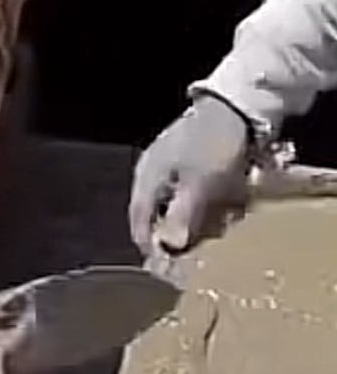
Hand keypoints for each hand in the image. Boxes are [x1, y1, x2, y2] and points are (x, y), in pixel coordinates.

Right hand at [129, 95, 250, 255]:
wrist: (234, 105)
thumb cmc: (214, 145)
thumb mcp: (201, 183)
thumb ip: (182, 215)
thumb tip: (168, 247)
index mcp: (146, 179)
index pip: (139, 223)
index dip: (151, 248)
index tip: (169, 268)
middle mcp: (147, 173)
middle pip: (151, 216)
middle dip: (169, 235)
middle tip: (189, 253)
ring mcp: (163, 164)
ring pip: (166, 204)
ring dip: (182, 220)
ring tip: (204, 232)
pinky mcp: (181, 159)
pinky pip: (180, 191)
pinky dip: (192, 204)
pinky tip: (211, 208)